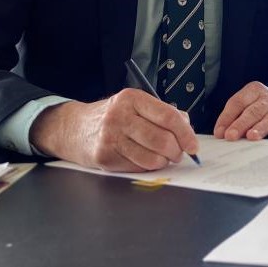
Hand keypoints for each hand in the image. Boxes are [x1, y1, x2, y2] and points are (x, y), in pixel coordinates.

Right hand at [30, 88, 197, 171]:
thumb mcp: (135, 106)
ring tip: (162, 157)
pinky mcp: (104, 157)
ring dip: (163, 162)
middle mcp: (119, 116)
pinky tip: (144, 159)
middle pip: (161, 139)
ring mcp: (110, 137)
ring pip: (151, 158)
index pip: (168, 116)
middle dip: (176, 151)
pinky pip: (137, 167)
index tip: (193, 145)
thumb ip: (161, 113)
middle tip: (178, 154)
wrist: (74, 128)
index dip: (185, 133)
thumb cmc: (112, 117)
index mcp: (132, 98)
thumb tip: (187, 128)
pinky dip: (147, 167)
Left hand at [213, 81, 267, 140]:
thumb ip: (233, 117)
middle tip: (231, 136)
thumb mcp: (246, 105)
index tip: (220, 133)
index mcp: (254, 90)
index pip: (238, 102)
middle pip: (253, 111)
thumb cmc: (258, 108)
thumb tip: (220, 134)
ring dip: (260, 128)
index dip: (227, 117)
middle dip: (241, 124)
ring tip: (251, 136)